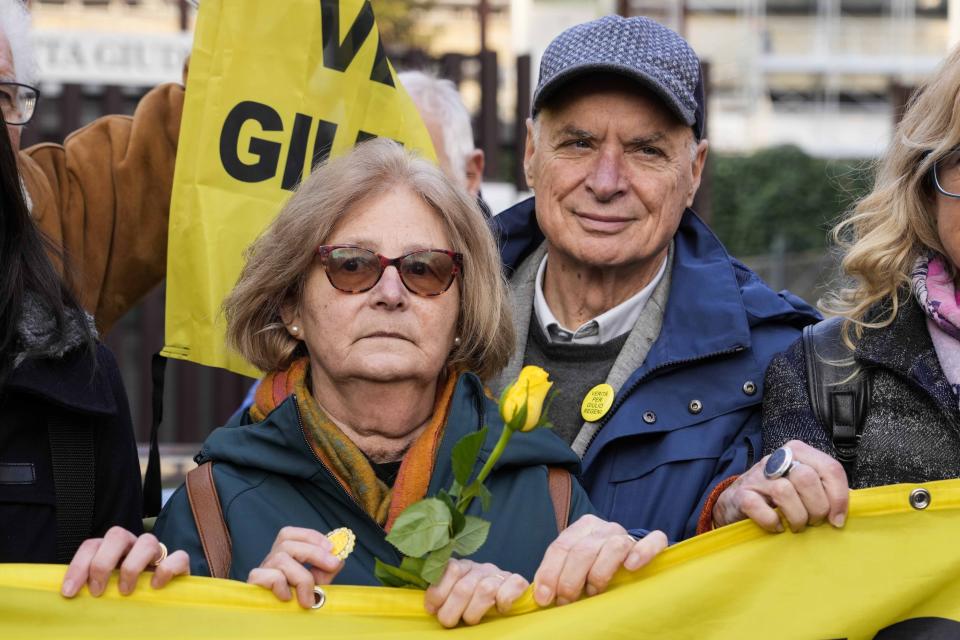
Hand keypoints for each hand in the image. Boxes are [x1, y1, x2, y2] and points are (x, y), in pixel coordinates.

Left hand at [61, 527, 188, 597]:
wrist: (163, 600)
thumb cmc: (128, 596)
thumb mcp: (104, 590)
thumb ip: (90, 588)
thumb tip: (67, 598)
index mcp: (111, 550)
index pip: (91, 545)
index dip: (78, 566)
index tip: (69, 592)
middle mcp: (133, 546)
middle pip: (117, 535)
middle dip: (103, 563)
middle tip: (98, 590)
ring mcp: (157, 552)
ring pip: (148, 541)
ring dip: (132, 566)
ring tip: (126, 591)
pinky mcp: (180, 563)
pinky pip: (178, 556)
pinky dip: (167, 569)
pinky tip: (156, 585)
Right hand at [247, 526, 343, 608]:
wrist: (276, 623)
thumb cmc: (297, 599)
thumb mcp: (316, 582)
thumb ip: (326, 570)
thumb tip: (338, 558)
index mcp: (284, 553)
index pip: (291, 533)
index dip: (312, 537)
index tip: (331, 548)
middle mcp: (271, 558)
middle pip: (287, 542)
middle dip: (315, 552)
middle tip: (332, 566)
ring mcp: (262, 570)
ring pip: (281, 559)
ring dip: (301, 577)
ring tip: (308, 597)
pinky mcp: (254, 584)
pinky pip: (268, 576)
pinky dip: (282, 585)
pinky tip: (288, 598)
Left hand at [423, 559, 527, 627]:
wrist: (501, 598)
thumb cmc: (470, 603)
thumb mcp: (451, 596)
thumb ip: (441, 595)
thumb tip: (430, 607)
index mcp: (462, 567)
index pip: (450, 570)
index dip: (439, 592)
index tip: (433, 608)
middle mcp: (480, 568)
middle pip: (464, 587)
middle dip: (452, 610)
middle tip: (449, 621)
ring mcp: (498, 574)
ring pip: (485, 590)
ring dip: (474, 612)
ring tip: (470, 620)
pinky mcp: (517, 581)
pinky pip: (513, 585)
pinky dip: (505, 600)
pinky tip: (499, 609)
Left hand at [533, 514, 667, 606]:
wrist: (631, 558)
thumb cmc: (596, 567)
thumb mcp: (573, 566)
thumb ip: (559, 573)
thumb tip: (541, 595)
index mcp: (581, 527)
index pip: (560, 547)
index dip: (549, 573)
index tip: (544, 598)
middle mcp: (604, 527)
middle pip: (583, 550)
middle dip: (570, 579)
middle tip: (566, 601)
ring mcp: (627, 534)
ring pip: (613, 547)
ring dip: (599, 573)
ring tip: (593, 592)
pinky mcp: (651, 543)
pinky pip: (652, 541)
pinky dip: (642, 552)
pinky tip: (631, 568)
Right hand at [712, 439, 848, 531]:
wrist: (736, 504)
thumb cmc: (778, 498)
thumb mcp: (804, 487)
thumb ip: (825, 489)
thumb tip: (851, 505)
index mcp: (799, 452)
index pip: (830, 468)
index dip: (839, 497)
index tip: (838, 519)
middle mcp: (778, 459)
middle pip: (807, 479)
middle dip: (816, 508)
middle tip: (813, 521)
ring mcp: (757, 476)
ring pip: (785, 492)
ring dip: (797, 517)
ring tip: (796, 526)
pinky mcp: (741, 494)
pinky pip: (760, 508)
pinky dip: (772, 522)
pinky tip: (776, 527)